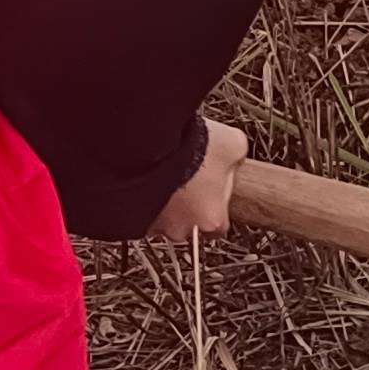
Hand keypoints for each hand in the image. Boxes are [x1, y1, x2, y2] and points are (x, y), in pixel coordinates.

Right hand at [148, 119, 245, 241]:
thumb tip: (235, 160)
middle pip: (188, 225)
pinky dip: (144, 198)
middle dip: (188, 206)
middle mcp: (181, 229)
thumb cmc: (192, 146)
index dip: (216, 208)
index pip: (219, 227)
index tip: (212, 195)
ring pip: (162, 219)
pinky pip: (140, 211)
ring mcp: (154, 225)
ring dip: (164, 203)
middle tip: (187, 179)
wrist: (149, 140)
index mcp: (211, 219)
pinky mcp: (132, 215)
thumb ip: (237, 160)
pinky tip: (148, 177)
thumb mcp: (232, 144)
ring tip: (166, 175)